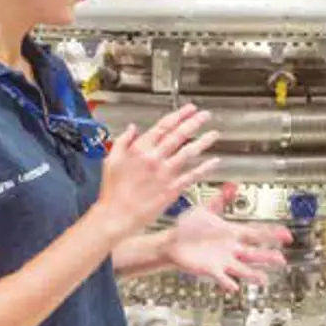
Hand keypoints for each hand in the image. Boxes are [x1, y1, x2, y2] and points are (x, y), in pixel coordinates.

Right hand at [95, 104, 219, 242]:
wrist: (116, 216)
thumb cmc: (112, 192)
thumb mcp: (111, 160)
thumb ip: (122, 141)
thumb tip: (131, 128)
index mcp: (140, 149)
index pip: (163, 126)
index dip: (179, 115)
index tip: (189, 109)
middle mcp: (154, 158)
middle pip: (179, 135)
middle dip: (194, 123)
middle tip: (205, 116)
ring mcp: (165, 173)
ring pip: (188, 152)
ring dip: (203, 141)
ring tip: (214, 134)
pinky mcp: (172, 189)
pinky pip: (192, 175)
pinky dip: (204, 168)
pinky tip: (214, 161)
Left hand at [164, 183, 293, 292]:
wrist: (171, 242)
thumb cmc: (188, 227)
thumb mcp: (206, 209)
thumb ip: (220, 199)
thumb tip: (231, 185)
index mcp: (232, 233)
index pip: (256, 233)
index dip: (272, 234)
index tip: (286, 236)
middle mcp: (231, 248)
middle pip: (254, 253)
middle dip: (269, 256)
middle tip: (282, 260)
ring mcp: (223, 260)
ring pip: (243, 268)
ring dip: (254, 274)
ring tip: (264, 279)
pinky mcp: (211, 270)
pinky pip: (222, 278)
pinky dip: (228, 283)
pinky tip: (234, 287)